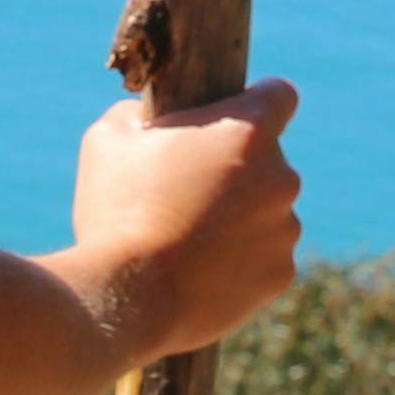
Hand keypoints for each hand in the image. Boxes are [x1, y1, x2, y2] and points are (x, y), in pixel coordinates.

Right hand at [69, 77, 303, 364]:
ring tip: (187, 239)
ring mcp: (284, 229)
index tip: (234, 118)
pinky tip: (200, 271)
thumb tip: (149, 121)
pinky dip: (241, 262)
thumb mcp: (110, 139)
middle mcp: (280, 177)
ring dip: (240, 217)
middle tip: (186, 191)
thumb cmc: (117, 212)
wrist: (128, 299)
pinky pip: (265, 257)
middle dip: (236, 169)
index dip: (256, 102)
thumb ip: (141, 115)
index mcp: (247, 132)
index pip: (280, 95)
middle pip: (267, 160)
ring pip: (267, 211)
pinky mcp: (280, 274)